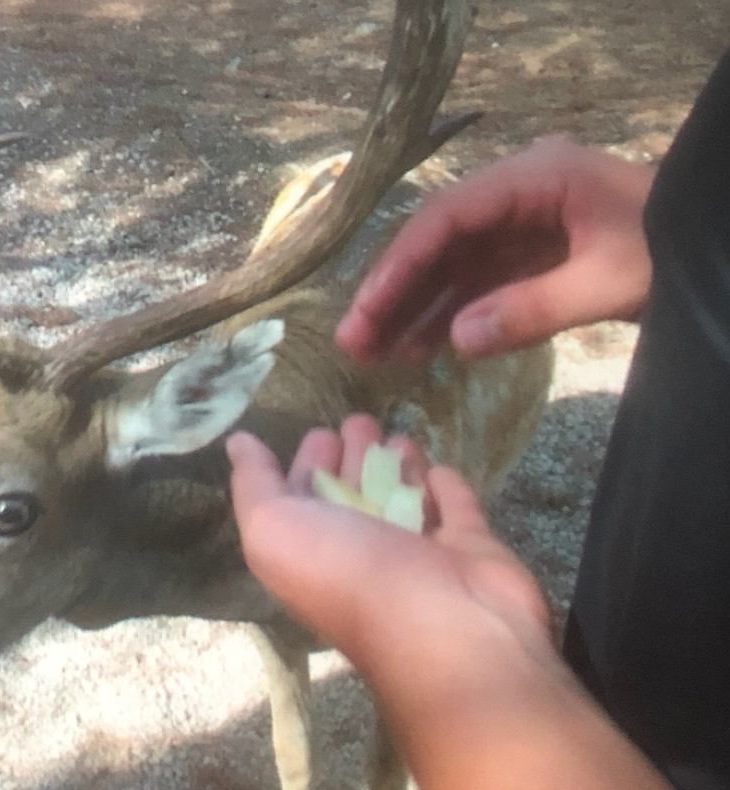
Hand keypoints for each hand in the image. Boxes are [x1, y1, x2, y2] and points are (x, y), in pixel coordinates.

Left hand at [227, 414, 552, 703]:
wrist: (444, 629)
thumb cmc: (348, 575)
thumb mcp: (274, 528)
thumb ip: (254, 484)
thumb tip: (237, 442)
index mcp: (312, 547)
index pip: (304, 499)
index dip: (306, 465)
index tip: (320, 433)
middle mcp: (361, 550)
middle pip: (354, 492)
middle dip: (353, 456)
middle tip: (361, 421)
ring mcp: (418, 551)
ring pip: (404, 495)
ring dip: (398, 465)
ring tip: (396, 435)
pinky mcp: (470, 548)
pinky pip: (455, 508)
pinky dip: (445, 488)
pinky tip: (438, 468)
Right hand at [335, 137, 654, 361]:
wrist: (714, 242)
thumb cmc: (669, 249)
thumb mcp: (608, 281)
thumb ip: (530, 310)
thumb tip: (454, 342)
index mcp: (533, 178)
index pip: (446, 218)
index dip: (399, 265)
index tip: (365, 311)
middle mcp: (516, 193)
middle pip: (438, 241)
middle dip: (394, 292)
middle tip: (352, 342)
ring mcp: (521, 223)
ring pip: (451, 265)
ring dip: (414, 308)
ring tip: (376, 355)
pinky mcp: (530, 252)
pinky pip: (477, 282)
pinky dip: (450, 314)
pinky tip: (420, 348)